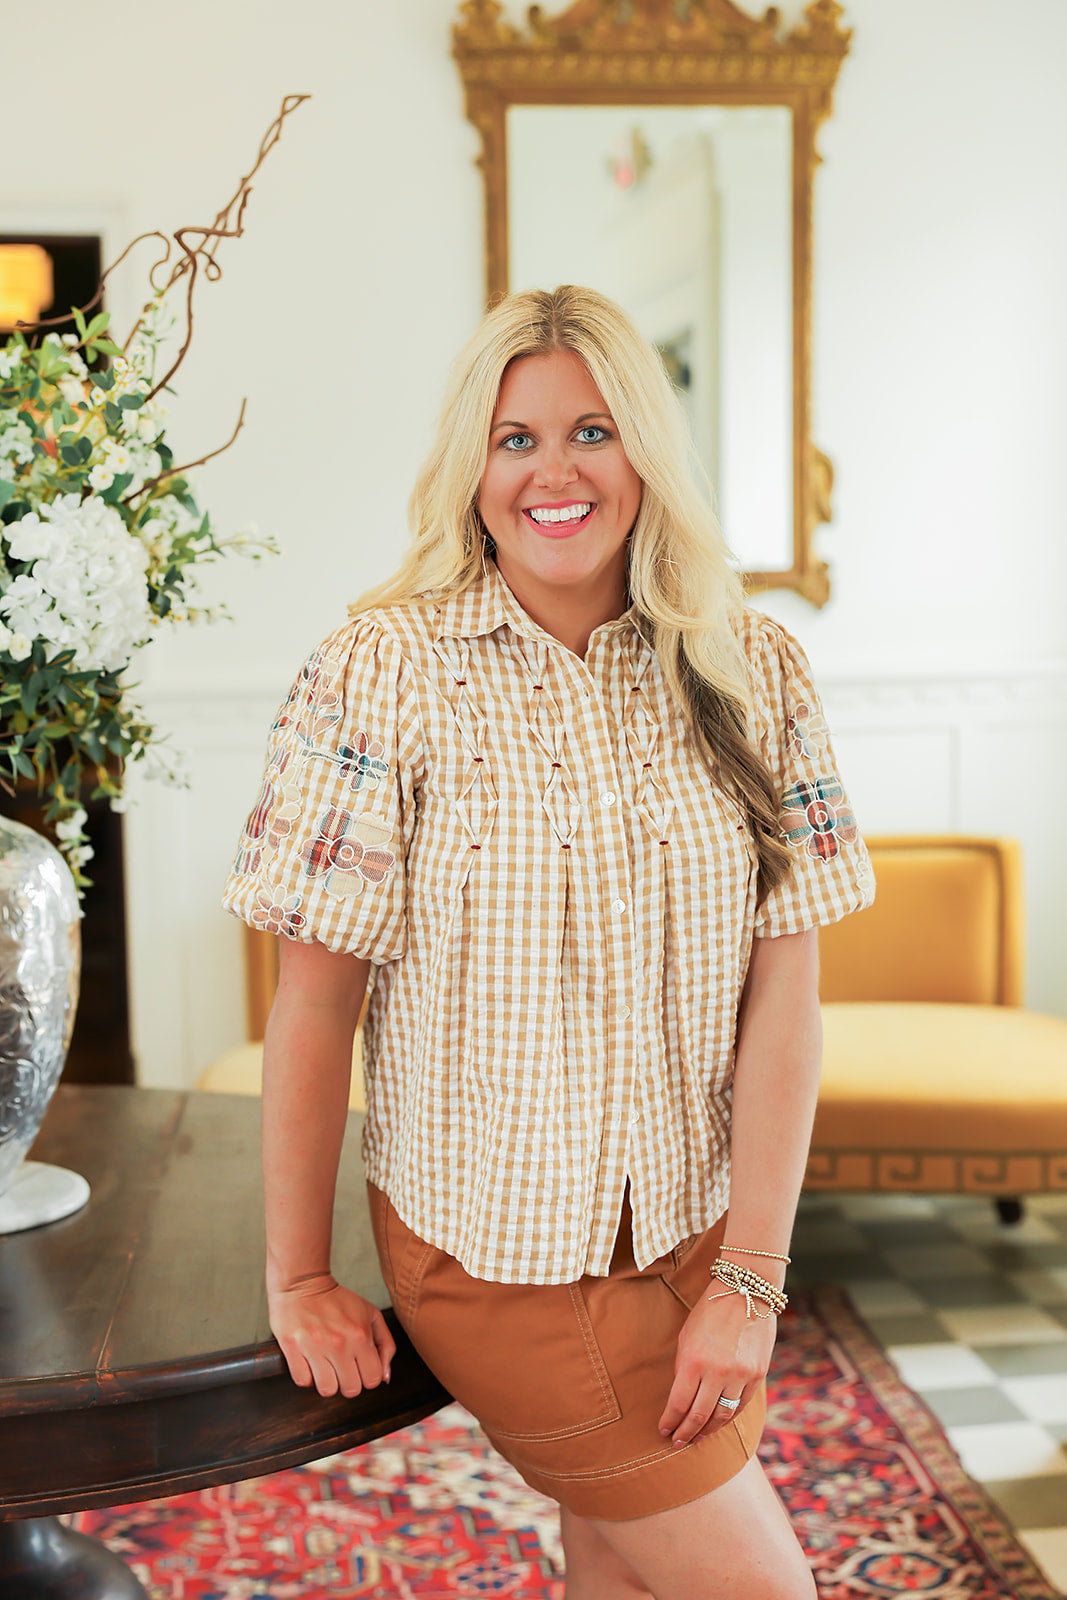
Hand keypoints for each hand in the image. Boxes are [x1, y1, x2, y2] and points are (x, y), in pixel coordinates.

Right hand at [268, 1272, 396, 1397]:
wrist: (303, 1283)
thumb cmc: (338, 1301)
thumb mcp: (371, 1314)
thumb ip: (385, 1345)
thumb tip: (385, 1377)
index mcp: (361, 1335)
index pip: (373, 1379)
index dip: (367, 1376)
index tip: (359, 1366)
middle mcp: (339, 1343)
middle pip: (351, 1389)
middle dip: (348, 1381)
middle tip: (342, 1366)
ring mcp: (314, 1346)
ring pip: (327, 1390)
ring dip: (327, 1381)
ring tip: (325, 1365)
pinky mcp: (292, 1348)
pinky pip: (303, 1381)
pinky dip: (307, 1376)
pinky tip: (310, 1362)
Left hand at [657, 1290, 776, 1447]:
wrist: (745, 1291)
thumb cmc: (710, 1311)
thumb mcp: (687, 1336)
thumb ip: (683, 1368)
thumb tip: (681, 1398)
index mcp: (694, 1361)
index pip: (678, 1403)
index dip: (670, 1421)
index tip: (663, 1430)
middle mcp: (718, 1372)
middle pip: (699, 1416)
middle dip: (685, 1433)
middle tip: (677, 1443)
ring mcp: (741, 1375)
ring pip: (722, 1416)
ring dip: (707, 1431)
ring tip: (697, 1437)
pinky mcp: (758, 1375)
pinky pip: (741, 1405)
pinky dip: (728, 1418)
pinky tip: (718, 1422)